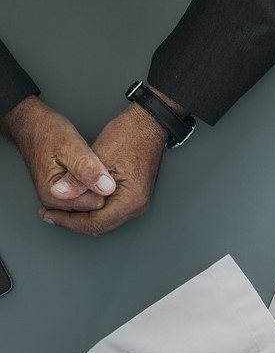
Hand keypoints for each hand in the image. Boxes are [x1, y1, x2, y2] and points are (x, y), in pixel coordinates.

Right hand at [0, 95, 114, 210]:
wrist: (32, 127)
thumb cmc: (48, 134)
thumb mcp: (72, 146)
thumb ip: (88, 169)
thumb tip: (107, 188)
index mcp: (55, 196)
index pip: (97, 203)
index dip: (103, 186)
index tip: (97, 168)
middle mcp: (55, 205)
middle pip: (95, 207)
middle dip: (99, 189)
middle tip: (92, 168)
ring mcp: (58, 203)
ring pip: (92, 205)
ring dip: (95, 189)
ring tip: (87, 170)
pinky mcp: (62, 199)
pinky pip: (87, 201)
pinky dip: (90, 190)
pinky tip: (86, 176)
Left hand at [37, 103, 166, 235]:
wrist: (148, 126)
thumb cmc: (129, 136)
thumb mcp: (98, 155)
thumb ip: (78, 179)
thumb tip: (59, 194)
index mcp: (131, 200)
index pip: (96, 223)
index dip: (69, 221)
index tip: (49, 214)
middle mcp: (137, 206)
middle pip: (101, 227)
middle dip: (73, 222)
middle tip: (49, 213)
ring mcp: (138, 203)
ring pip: (105, 221)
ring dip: (82, 217)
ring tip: (59, 208)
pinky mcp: (134, 197)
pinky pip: (111, 212)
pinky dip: (92, 210)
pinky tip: (77, 200)